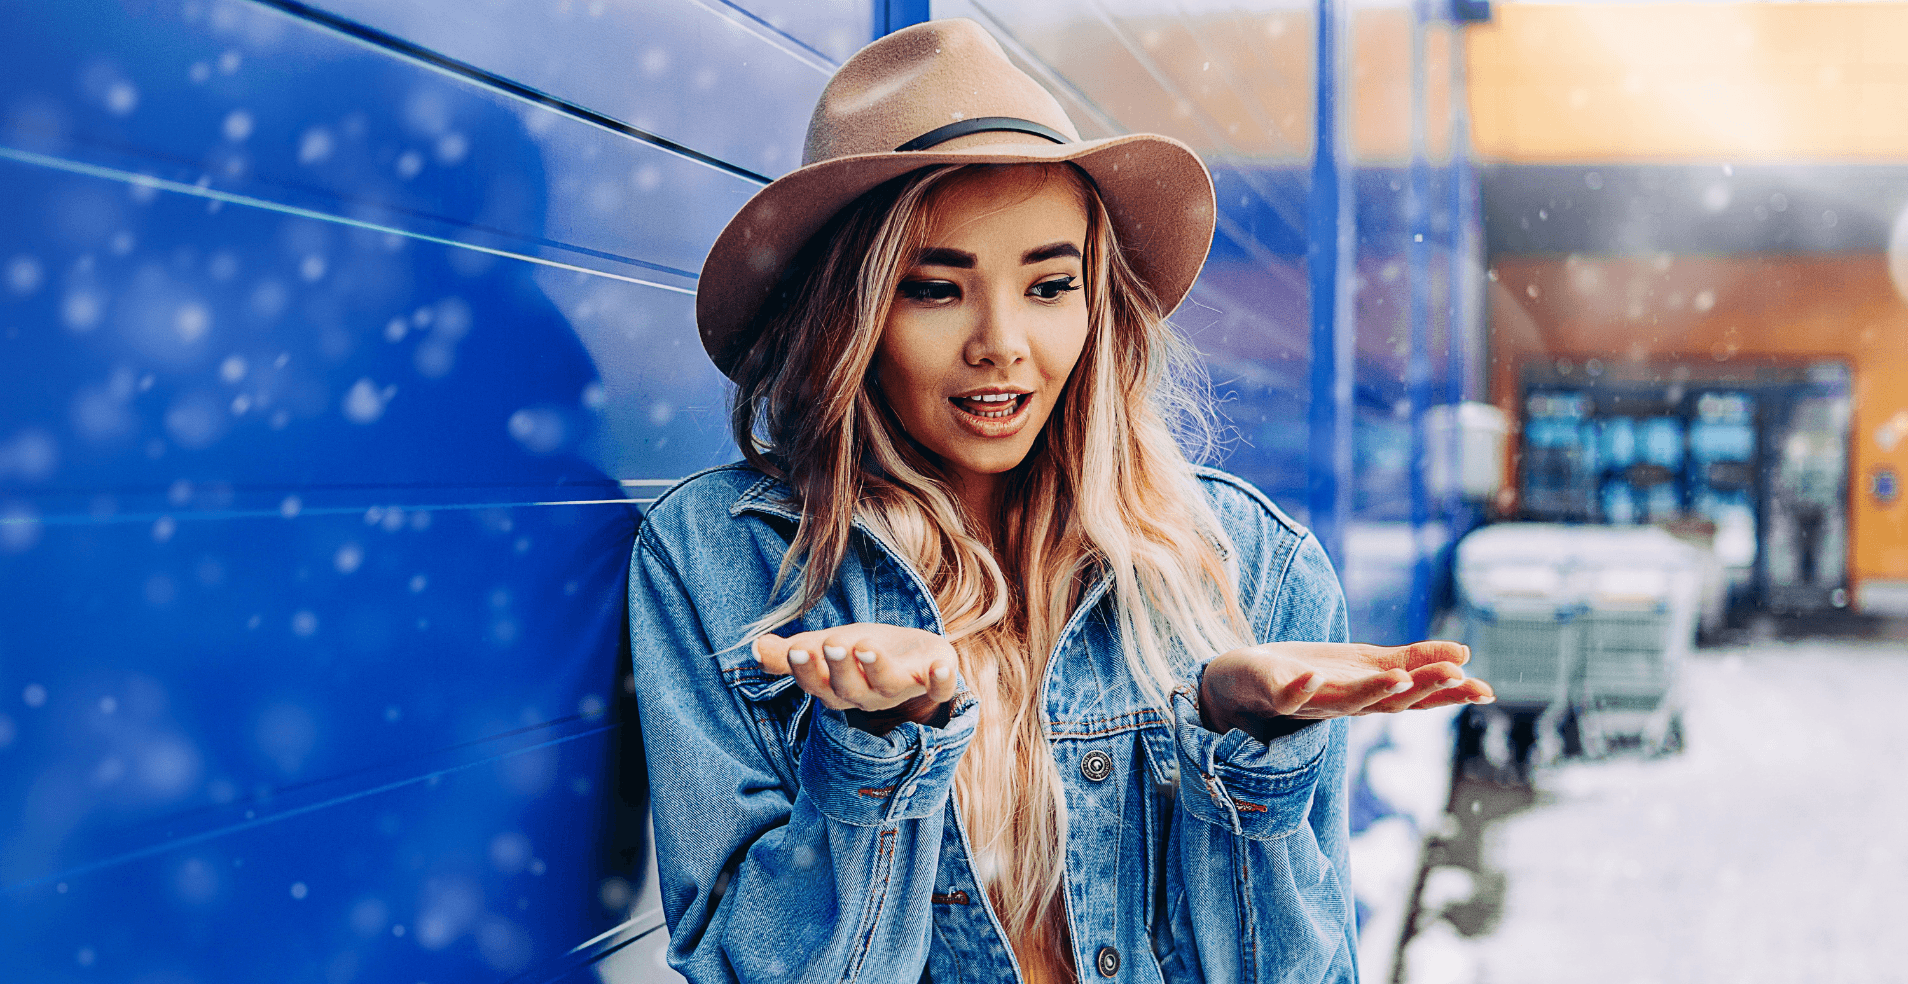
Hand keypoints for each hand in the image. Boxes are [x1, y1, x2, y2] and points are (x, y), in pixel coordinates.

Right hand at [754, 623, 959, 729]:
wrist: (909, 656)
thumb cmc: (859, 654)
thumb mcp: (822, 648)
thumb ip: (788, 653)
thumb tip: (753, 647)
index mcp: (837, 689)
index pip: (817, 685)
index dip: (806, 671)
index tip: (796, 651)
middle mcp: (868, 695)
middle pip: (850, 689)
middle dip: (840, 668)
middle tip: (832, 646)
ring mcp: (902, 688)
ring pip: (888, 685)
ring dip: (878, 668)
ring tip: (867, 648)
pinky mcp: (934, 679)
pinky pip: (941, 687)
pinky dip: (943, 679)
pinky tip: (941, 667)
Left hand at [1199, 640, 1494, 741]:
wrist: (1237, 686)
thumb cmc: (1306, 673)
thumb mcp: (1365, 662)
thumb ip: (1411, 658)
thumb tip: (1465, 653)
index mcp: (1367, 692)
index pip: (1414, 696)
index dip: (1447, 693)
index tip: (1485, 689)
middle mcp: (1343, 703)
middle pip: (1388, 703)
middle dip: (1422, 691)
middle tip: (1457, 678)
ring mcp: (1308, 702)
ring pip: (1345, 702)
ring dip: (1372, 692)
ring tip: (1399, 677)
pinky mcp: (1272, 693)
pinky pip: (1286, 695)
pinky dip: (1299, 688)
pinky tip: (1312, 675)